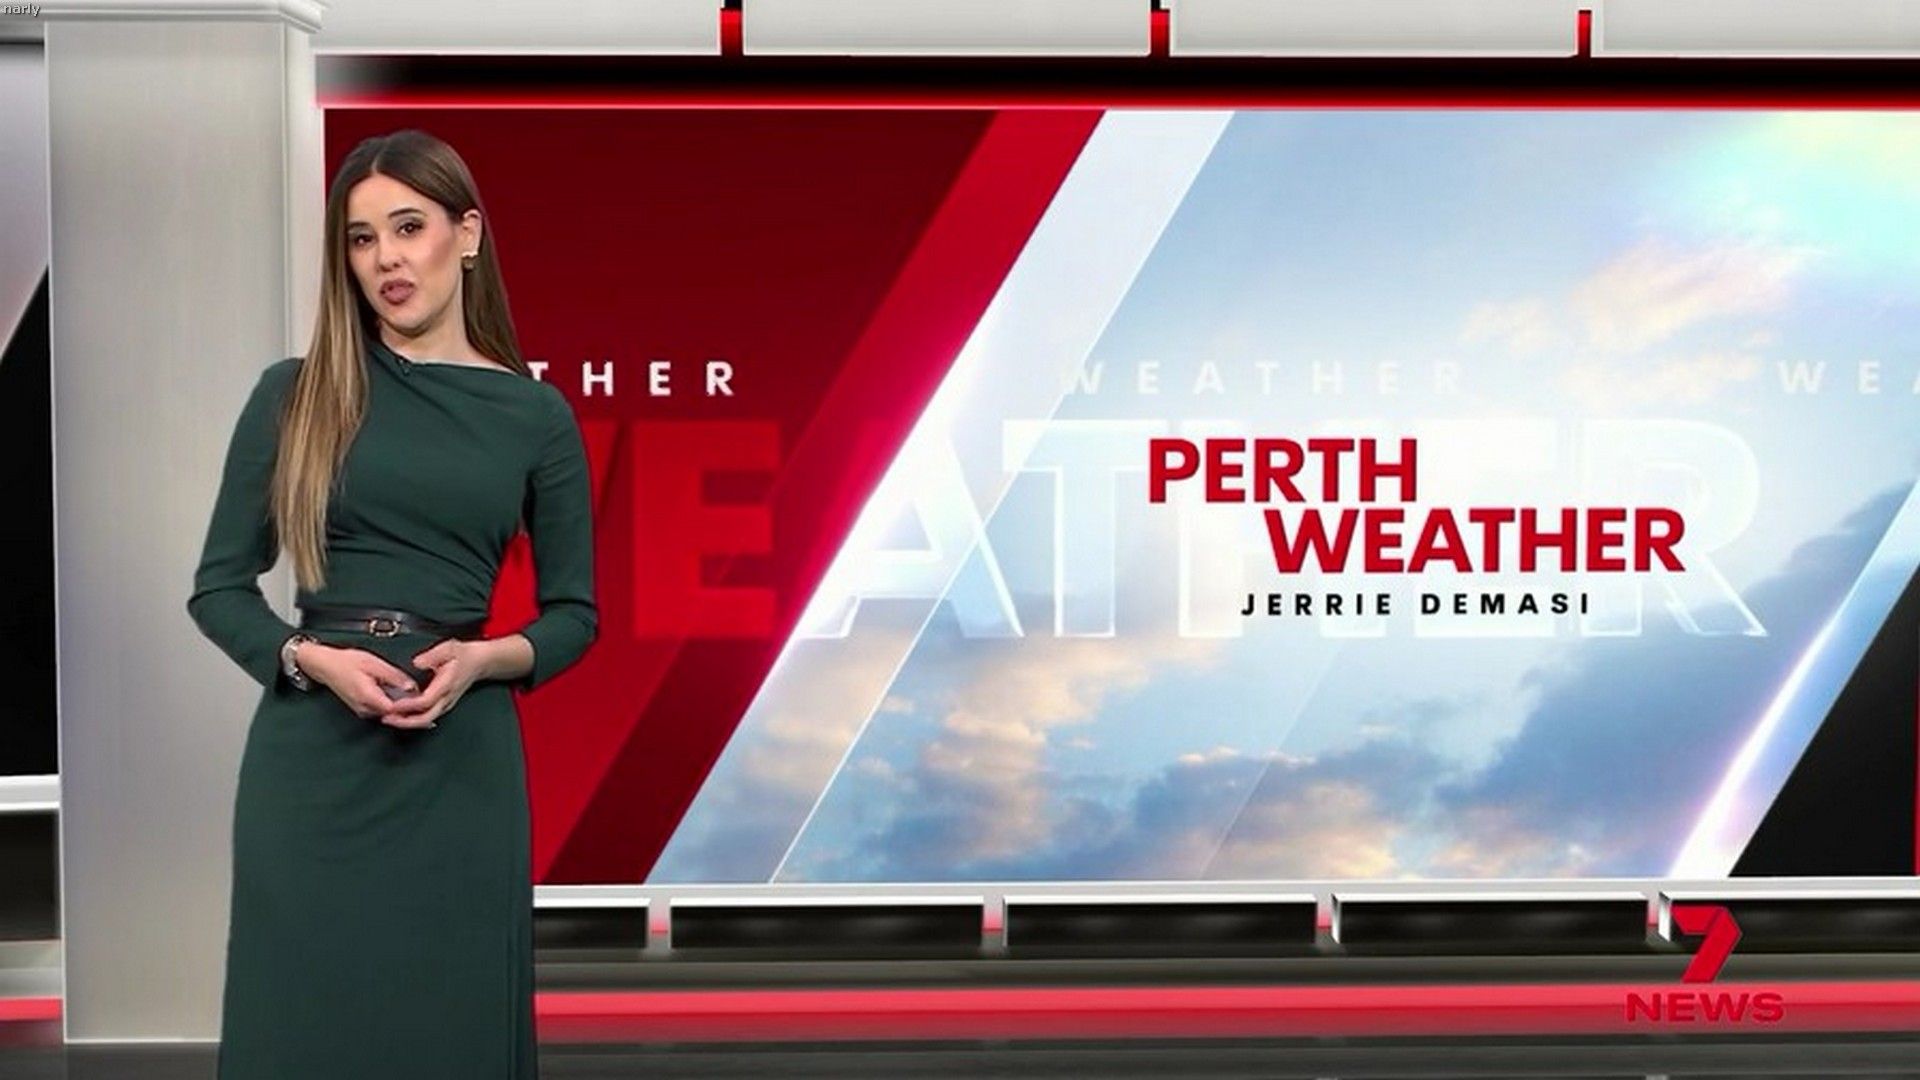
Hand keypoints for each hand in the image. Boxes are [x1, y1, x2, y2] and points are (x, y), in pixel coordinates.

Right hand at [298, 642, 419, 720]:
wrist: (324, 665)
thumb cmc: (345, 662)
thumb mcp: (373, 663)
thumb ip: (394, 676)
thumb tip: (411, 686)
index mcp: (368, 697)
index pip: (395, 709)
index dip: (410, 705)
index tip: (423, 697)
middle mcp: (365, 708)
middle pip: (393, 713)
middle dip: (408, 705)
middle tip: (423, 696)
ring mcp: (362, 710)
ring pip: (388, 712)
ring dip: (400, 705)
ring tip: (413, 693)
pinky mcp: (362, 709)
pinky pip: (381, 709)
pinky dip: (391, 702)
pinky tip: (399, 693)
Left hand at [379, 639, 484, 729]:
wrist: (481, 662)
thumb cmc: (465, 655)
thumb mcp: (449, 648)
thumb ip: (432, 656)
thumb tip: (416, 662)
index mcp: (446, 685)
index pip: (426, 701)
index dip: (409, 705)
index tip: (393, 704)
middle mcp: (446, 698)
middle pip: (425, 717)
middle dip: (405, 721)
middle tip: (386, 718)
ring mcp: (446, 704)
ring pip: (426, 720)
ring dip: (407, 722)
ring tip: (389, 719)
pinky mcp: (444, 705)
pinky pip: (428, 717)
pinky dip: (413, 719)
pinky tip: (402, 716)